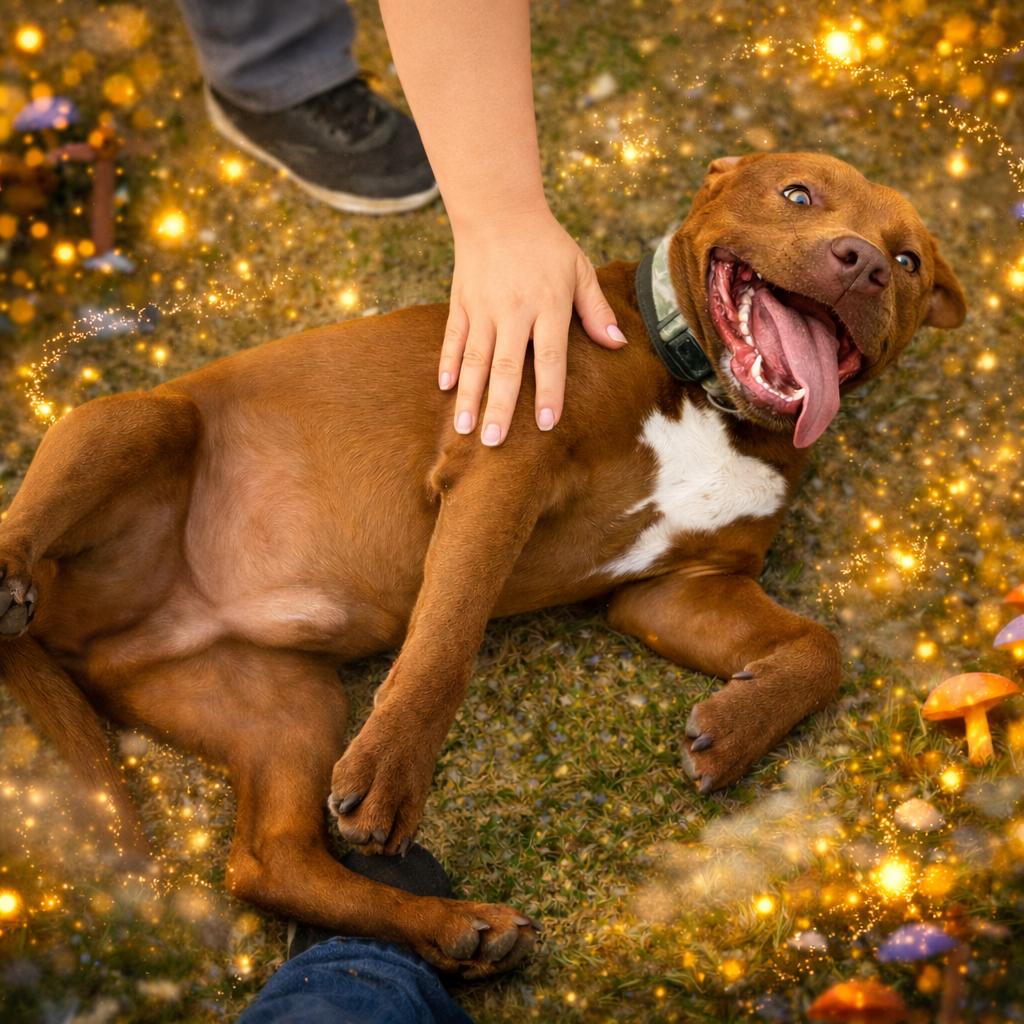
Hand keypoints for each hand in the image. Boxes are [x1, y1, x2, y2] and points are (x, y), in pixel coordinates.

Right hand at [439, 207, 626, 444]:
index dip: (548, 391)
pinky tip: (446, 389)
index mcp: (547, 304)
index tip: (545, 423)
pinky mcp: (461, 302)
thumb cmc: (546, 243)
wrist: (498, 208)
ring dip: (470, 396)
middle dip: (499, 407)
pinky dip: (449, 363)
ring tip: (463, 429)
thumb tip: (618, 344)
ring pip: (475, 359)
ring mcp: (483, 308)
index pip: (549, 357)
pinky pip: (453, 338)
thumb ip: (596, 309)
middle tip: (494, 442)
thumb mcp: (579, 269)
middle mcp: (513, 310)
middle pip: (506, 367)